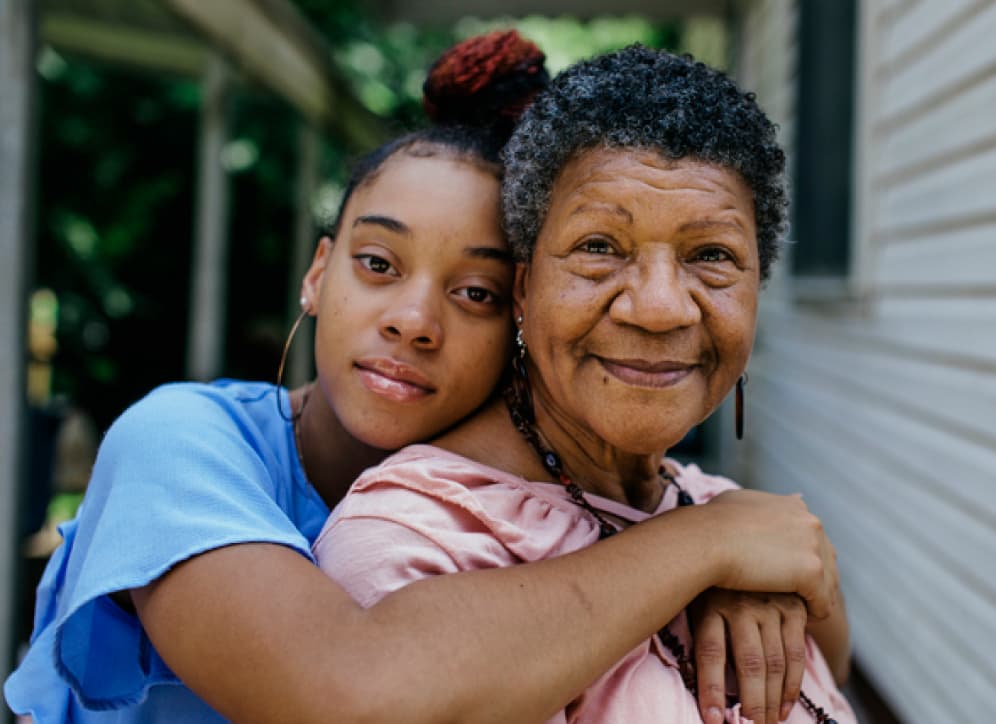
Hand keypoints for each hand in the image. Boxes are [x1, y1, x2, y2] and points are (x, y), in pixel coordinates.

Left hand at [689, 589, 807, 723]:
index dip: (712, 690)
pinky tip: (783, 708)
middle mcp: (741, 606)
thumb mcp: (692, 603)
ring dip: (772, 702)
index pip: (711, 654)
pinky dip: (792, 686)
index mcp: (710, 605)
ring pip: (775, 663)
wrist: (734, 546)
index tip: (715, 721)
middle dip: (751, 705)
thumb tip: (699, 684)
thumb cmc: (708, 587)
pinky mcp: (793, 608)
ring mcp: (770, 606)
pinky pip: (796, 653)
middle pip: (749, 664)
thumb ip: (699, 636)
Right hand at [702, 490, 838, 619]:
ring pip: (828, 582)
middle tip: (798, 598)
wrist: (706, 540)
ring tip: (801, 614)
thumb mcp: (735, 503)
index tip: (785, 574)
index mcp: (794, 506)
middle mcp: (809, 521)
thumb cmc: (710, 524)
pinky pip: (823, 602)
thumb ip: (756, 507)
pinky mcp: (811, 571)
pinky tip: (802, 621)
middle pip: (826, 558)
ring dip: (816, 598)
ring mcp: (813, 545)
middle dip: (813, 579)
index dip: (799, 557)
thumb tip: (761, 505)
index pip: (811, 536)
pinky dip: (815, 613)